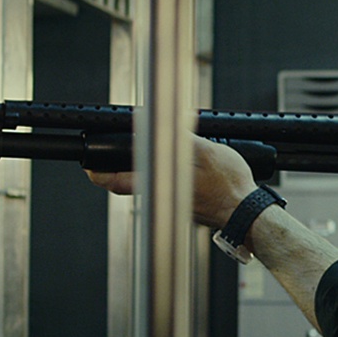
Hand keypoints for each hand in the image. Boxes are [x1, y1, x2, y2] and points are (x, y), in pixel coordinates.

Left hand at [85, 136, 259, 229]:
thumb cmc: (229, 187)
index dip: (98, 171)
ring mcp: (174, 205)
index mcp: (159, 186)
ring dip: (144, 171)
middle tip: (109, 156)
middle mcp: (162, 199)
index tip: (89, 163)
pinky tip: (180, 167)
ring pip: (148, 187)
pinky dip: (166, 178)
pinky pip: (167, 191)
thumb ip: (176, 137)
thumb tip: (152, 124)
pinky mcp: (187, 207)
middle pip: (127, 184)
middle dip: (116, 169)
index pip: (115, 181)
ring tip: (144, 153)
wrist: (248, 213)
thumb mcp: (204, 150)